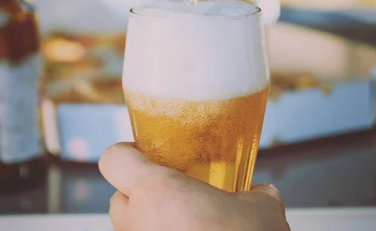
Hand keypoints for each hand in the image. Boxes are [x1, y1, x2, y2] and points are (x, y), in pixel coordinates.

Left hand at [99, 143, 289, 230]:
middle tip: (172, 196)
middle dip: (140, 195)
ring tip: (184, 227)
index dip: (127, 153)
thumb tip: (260, 194)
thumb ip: (255, 194)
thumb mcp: (262, 211)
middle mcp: (136, 224)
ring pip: (130, 230)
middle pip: (118, 199)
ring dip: (150, 224)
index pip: (114, 159)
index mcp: (157, 192)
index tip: (145, 154)